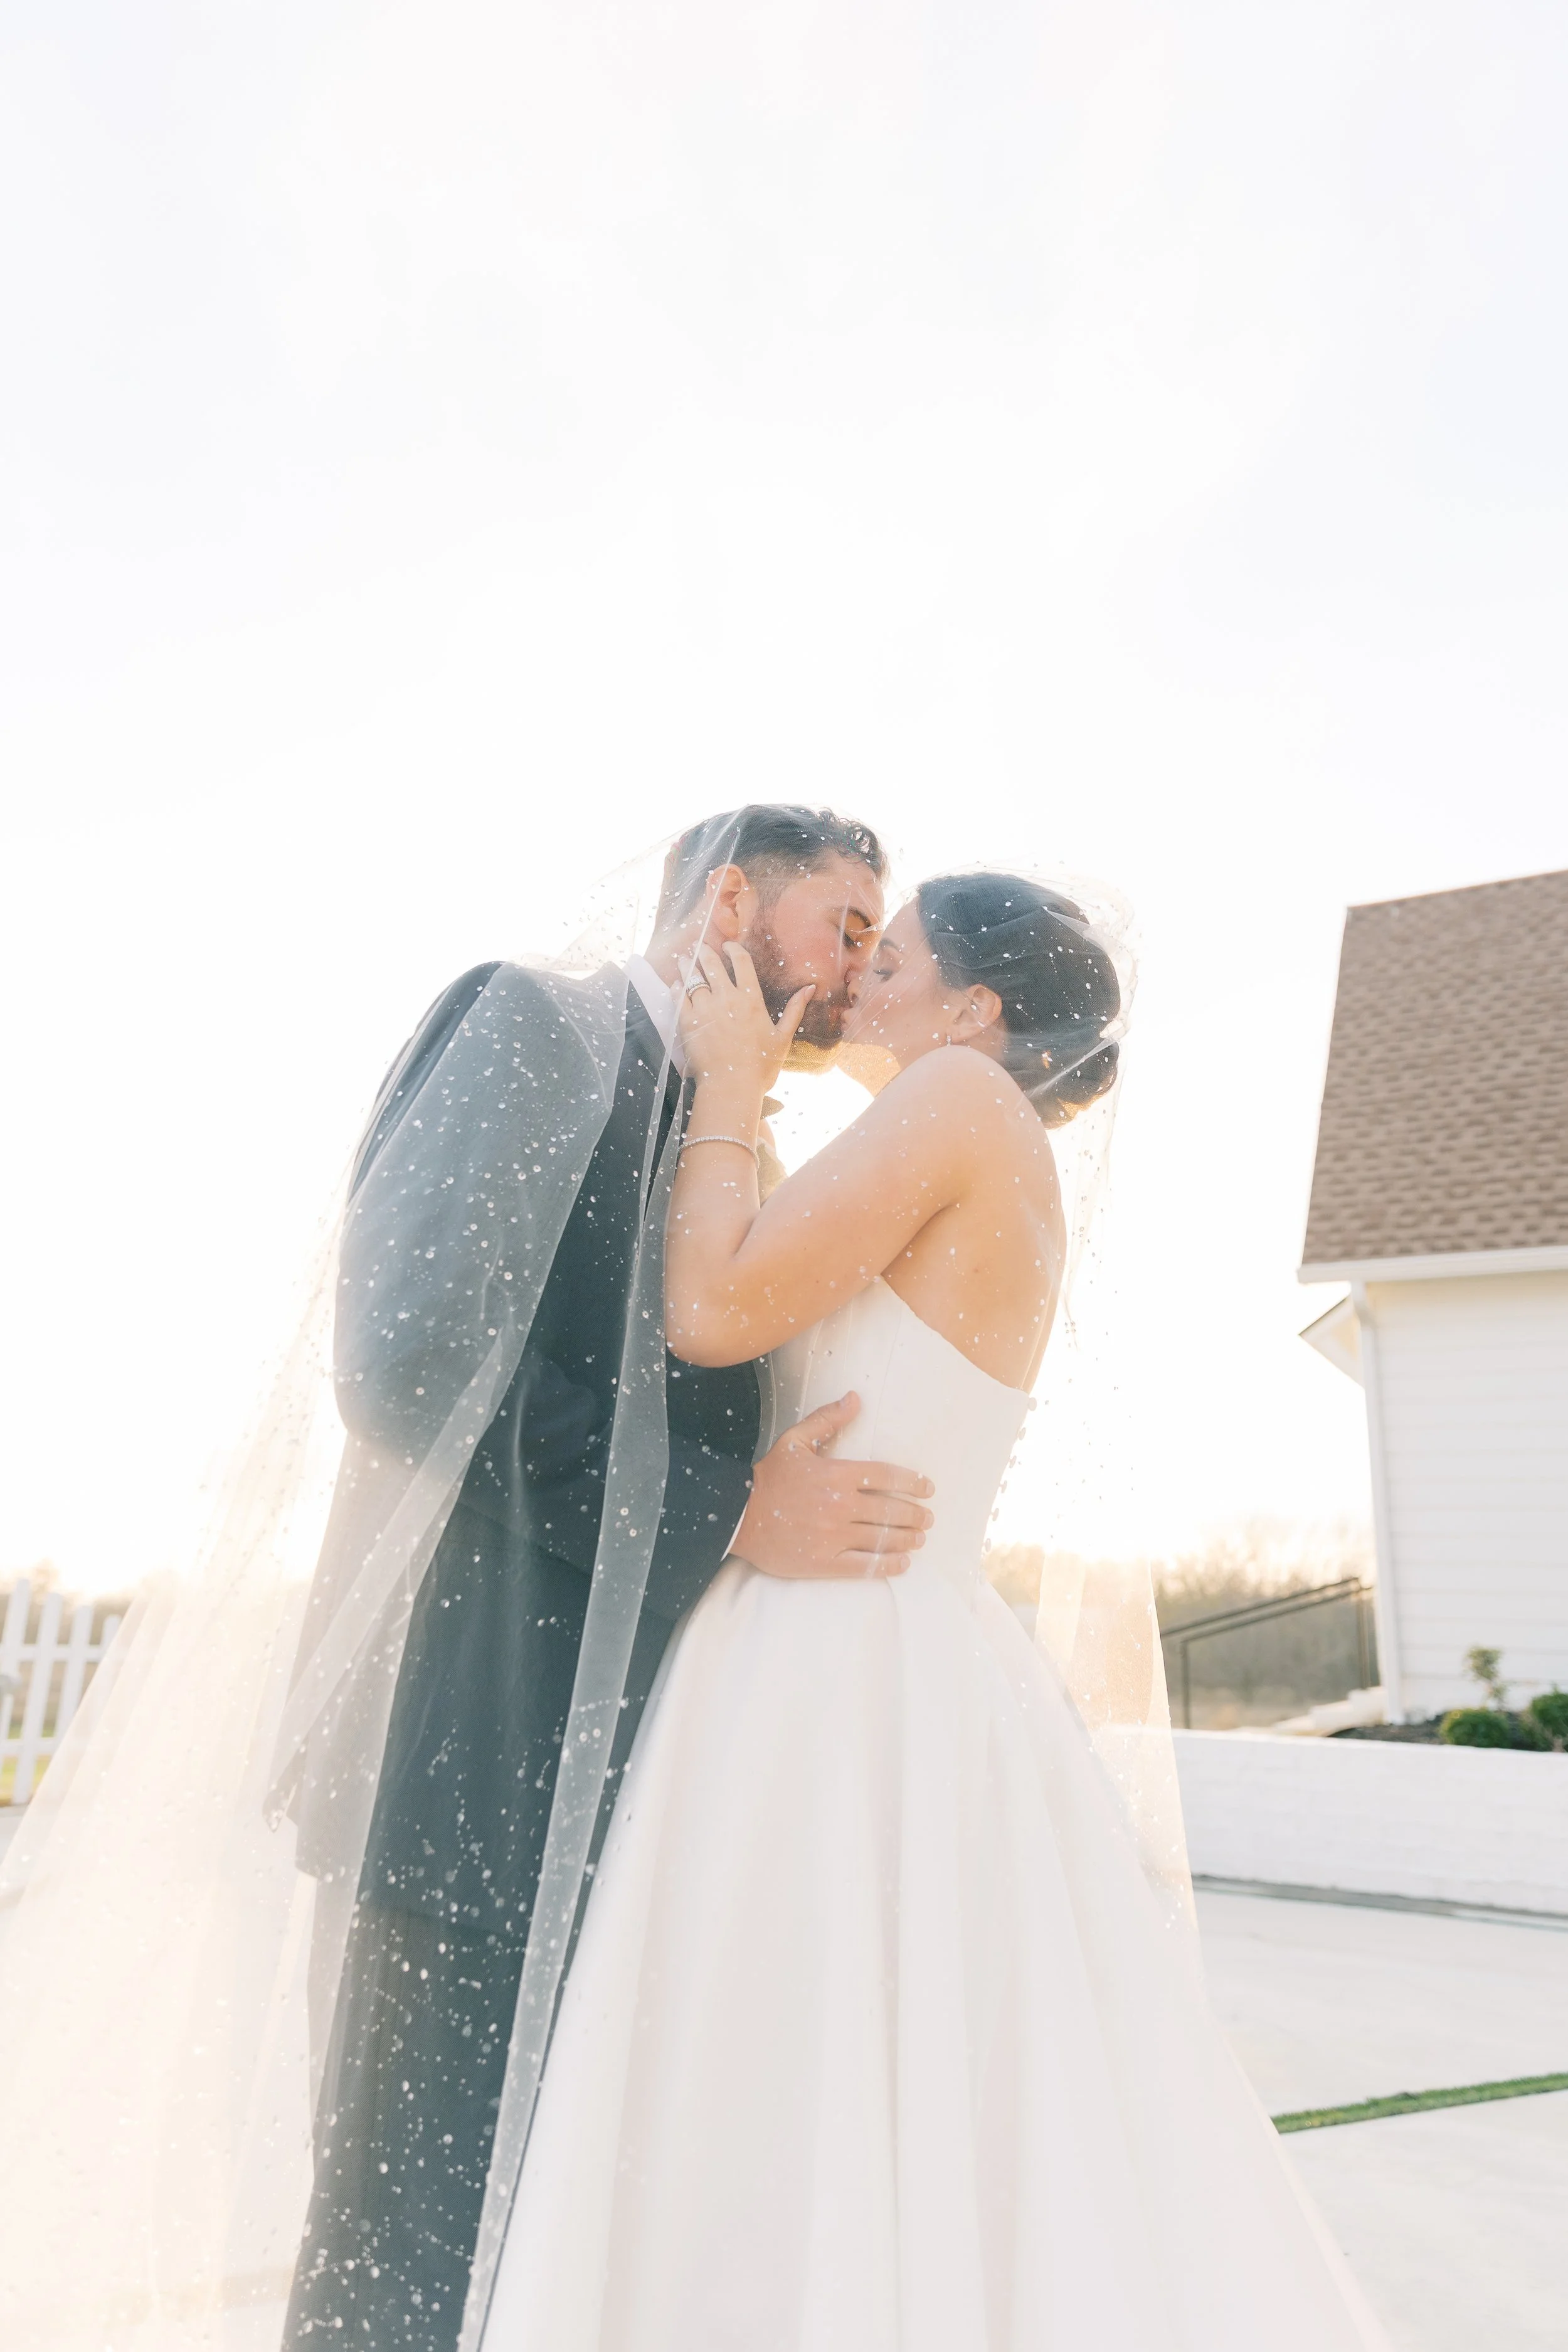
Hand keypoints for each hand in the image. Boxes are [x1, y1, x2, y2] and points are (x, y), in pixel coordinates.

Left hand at [678, 942, 813, 1094]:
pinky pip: (678, 996)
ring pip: (692, 977)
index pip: (741, 961)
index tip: (728, 945)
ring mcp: (705, 1009)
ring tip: (684, 960)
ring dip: (687, 965)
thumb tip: (811, 988)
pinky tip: (676, 984)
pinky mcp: (687, 1022)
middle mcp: (727, 998)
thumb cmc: (760, 1066)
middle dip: (704, 951)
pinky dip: (677, 987)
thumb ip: (795, 1009)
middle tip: (699, 946)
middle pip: (711, 964)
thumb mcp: (783, 1037)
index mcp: (751, 999)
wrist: (732, 1088)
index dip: (733, 948)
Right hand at [731, 1393, 934, 1578]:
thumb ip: (828, 1419)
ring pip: (882, 1539)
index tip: (928, 1488)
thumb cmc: (769, 1476)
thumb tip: (856, 1398)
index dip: (912, 1482)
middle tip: (927, 1518)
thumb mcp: (795, 1440)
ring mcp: (832, 1536)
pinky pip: (864, 1566)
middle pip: (890, 1510)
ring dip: (907, 1539)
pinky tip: (902, 1563)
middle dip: (915, 1515)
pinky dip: (888, 1565)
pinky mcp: (823, 1562)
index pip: (886, 1476)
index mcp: (836, 1474)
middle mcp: (839, 1505)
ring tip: (919, 1539)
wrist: (737, 1515)